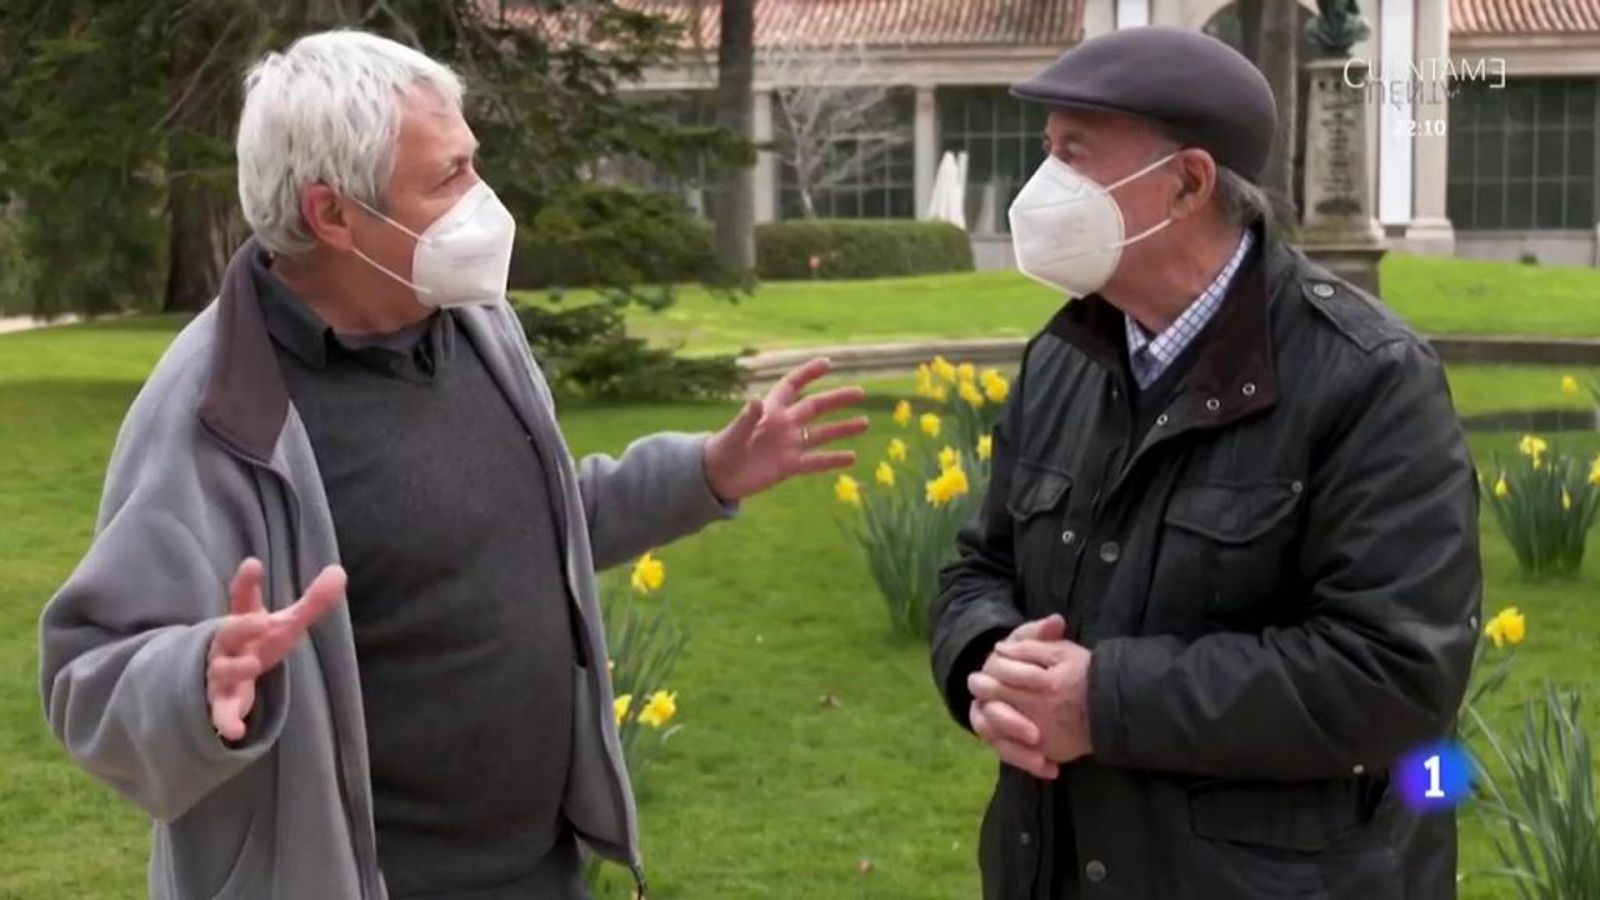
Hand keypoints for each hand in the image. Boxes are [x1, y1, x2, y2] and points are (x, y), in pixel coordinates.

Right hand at [208, 558, 346, 741]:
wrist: (223, 679)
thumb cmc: (257, 644)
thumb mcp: (284, 625)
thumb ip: (312, 602)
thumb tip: (340, 570)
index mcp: (244, 621)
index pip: (242, 598)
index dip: (246, 582)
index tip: (253, 565)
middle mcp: (228, 645)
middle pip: (228, 632)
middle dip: (240, 626)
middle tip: (260, 620)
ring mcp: (221, 673)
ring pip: (221, 670)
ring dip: (235, 668)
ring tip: (254, 664)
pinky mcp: (221, 702)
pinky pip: (220, 712)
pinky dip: (226, 722)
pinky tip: (236, 733)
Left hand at [703, 357, 867, 501]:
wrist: (718, 476)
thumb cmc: (723, 450)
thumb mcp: (733, 434)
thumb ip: (746, 419)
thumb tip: (756, 400)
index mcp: (770, 410)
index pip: (792, 386)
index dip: (808, 373)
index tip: (827, 363)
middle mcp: (784, 425)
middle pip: (815, 407)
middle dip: (837, 399)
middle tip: (860, 392)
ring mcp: (789, 445)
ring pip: (821, 434)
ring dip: (842, 428)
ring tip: (865, 423)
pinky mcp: (790, 466)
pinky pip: (816, 461)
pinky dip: (833, 460)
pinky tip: (852, 458)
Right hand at [968, 614, 1093, 767]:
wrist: (1017, 677)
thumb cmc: (1025, 657)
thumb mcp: (1031, 641)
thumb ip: (1041, 632)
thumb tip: (1057, 622)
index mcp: (990, 670)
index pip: (995, 676)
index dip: (1019, 679)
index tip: (1046, 685)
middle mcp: (983, 697)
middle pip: (989, 715)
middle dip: (1012, 724)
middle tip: (1037, 735)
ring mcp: (989, 721)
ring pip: (995, 741)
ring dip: (1018, 753)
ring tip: (1044, 762)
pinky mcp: (1000, 739)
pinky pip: (1008, 754)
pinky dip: (1028, 763)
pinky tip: (1051, 769)